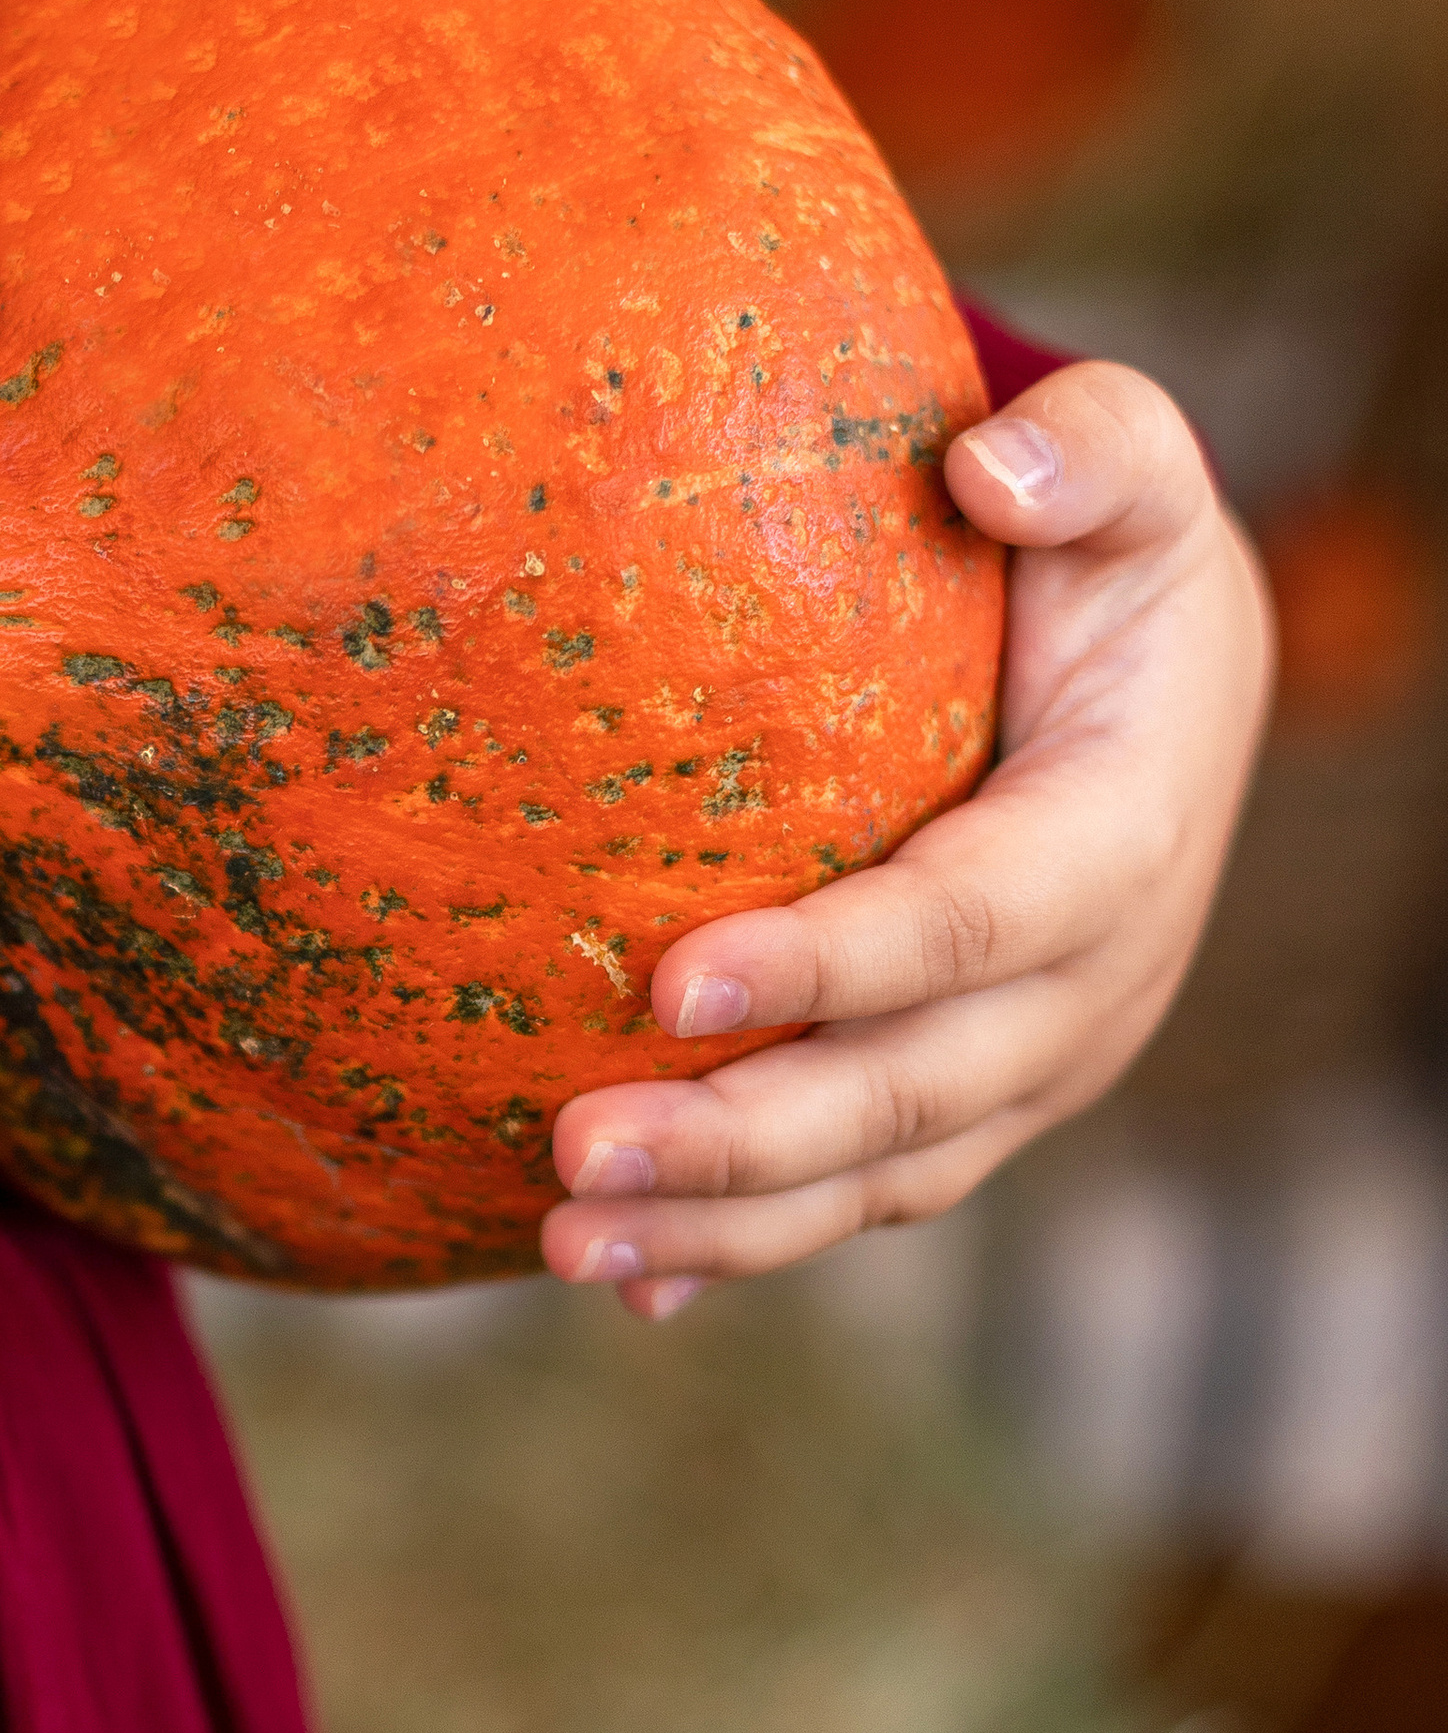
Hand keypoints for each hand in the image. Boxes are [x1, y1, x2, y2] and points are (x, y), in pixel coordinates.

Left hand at [540, 361, 1273, 1316]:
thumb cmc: (1110, 566)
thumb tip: (989, 466)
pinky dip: (745, 1247)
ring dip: (722, 1225)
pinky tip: (628, 1281)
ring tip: (565, 1242)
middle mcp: (1093, 987)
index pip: (973, 921)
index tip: (670, 976)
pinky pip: (860, 1200)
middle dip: (742, 1140)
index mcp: (1123, 837)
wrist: (1167, 699)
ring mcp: (1032, 1070)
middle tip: (571, 1149)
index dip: (836, 965)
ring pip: (877, 1178)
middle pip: (909, 1094)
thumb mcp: (1135, 479)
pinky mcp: (972, 1114)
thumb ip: (1090, 451)